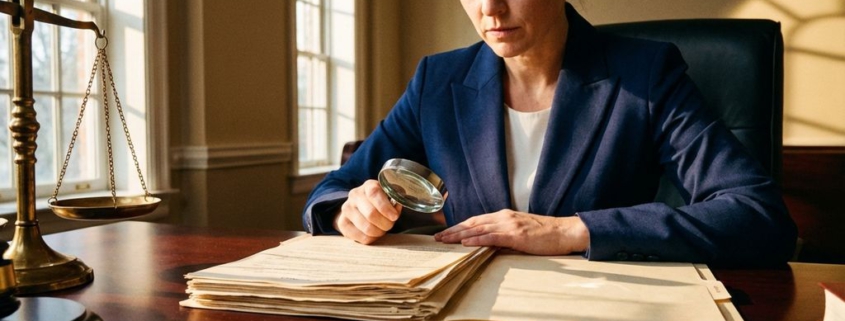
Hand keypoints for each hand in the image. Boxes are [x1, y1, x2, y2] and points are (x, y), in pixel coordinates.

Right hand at [334, 179, 401, 243]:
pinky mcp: (342, 224)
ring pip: (367, 228)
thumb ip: (395, 202)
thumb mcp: (389, 197)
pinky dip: (372, 238)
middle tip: (390, 225)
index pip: (374, 193)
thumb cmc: (380, 203)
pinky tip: (373, 234)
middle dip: (386, 223)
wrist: (359, 208)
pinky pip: (362, 238)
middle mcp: (355, 195)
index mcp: (368, 186)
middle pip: (371, 214)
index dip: (386, 207)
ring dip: (379, 232)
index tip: (394, 216)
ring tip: (382, 229)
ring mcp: (346, 209)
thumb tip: (395, 210)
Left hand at [434, 210, 589, 254]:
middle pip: (473, 223)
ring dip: (459, 234)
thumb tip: (487, 242)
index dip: (459, 226)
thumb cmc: (544, 234)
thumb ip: (503, 234)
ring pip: (478, 228)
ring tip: (445, 239)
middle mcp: (503, 217)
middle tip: (437, 236)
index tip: (446, 232)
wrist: (563, 232)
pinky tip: (465, 242)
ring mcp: (509, 224)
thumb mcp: (520, 231)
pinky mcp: (515, 234)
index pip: (476, 220)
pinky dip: (477, 238)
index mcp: (504, 216)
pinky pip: (492, 236)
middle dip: (453, 230)